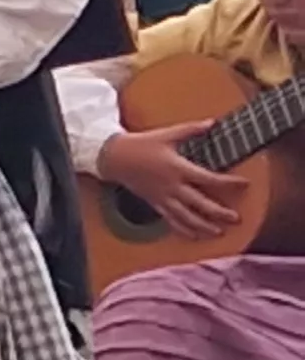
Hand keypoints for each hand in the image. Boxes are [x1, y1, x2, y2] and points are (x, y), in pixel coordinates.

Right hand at [100, 121, 247, 235]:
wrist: (114, 157)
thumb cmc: (141, 144)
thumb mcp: (167, 134)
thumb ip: (191, 129)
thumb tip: (213, 122)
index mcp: (177, 168)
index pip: (208, 179)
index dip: (228, 182)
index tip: (244, 184)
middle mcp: (172, 186)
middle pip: (199, 203)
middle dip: (219, 212)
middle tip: (236, 218)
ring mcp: (163, 197)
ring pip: (186, 216)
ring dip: (203, 226)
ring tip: (219, 232)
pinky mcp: (155, 203)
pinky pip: (170, 220)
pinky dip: (183, 230)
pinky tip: (194, 236)